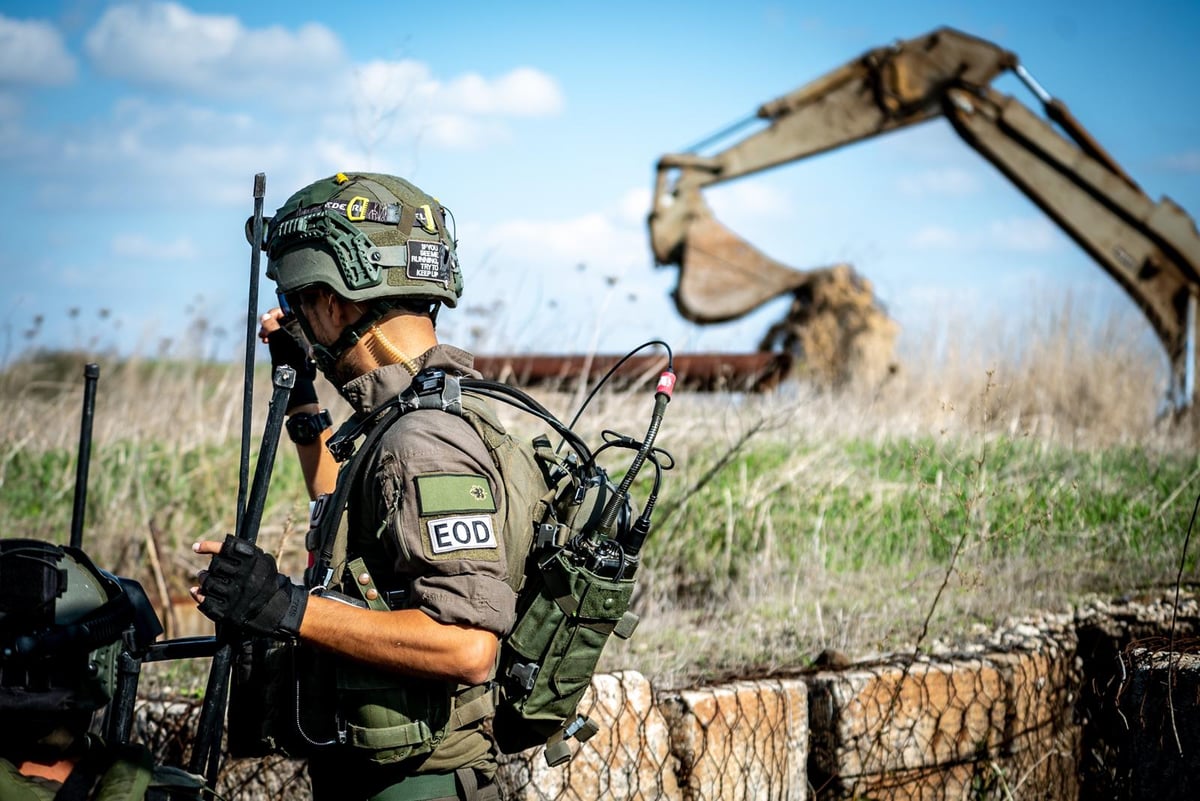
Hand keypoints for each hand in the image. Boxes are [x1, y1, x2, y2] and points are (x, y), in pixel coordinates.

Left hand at [191, 536, 306, 638]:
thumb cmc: (267, 582)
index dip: (208, 546)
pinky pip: (205, 601)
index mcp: (253, 562)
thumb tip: (213, 549)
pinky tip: (197, 592)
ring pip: (208, 582)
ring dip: (204, 579)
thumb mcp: (262, 561)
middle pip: (215, 566)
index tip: (196, 547)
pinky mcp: (228, 612)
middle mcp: (244, 577)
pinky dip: (198, 595)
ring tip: (205, 579)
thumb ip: (243, 551)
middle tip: (208, 571)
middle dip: (210, 568)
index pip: (226, 549)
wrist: (276, 609)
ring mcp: (235, 595)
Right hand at [260, 307, 317, 411]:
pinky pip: (280, 337)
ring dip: (269, 330)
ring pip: (279, 328)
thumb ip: (271, 324)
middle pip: (282, 319)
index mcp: (300, 326)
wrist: (293, 378)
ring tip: (263, 338)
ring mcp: (296, 339)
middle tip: (262, 331)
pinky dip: (272, 337)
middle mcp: (300, 331)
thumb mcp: (278, 337)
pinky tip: (267, 341)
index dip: (274, 313)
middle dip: (269, 322)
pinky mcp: (291, 347)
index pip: (287, 310)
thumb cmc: (289, 358)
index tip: (266, 319)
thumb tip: (265, 317)